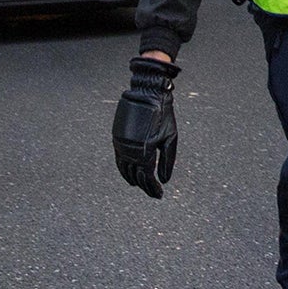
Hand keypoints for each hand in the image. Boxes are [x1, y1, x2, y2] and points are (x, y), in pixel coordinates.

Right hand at [112, 54, 180, 197]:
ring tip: (142, 185)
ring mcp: (121, 144)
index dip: (153, 188)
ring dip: (133, 179)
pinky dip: (124, 169)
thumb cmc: (163, 115)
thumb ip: (167, 161)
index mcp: (144, 151)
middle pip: (135, 176)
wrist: (148, 94)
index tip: (159, 195)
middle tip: (153, 193)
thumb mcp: (170, 138)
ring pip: (124, 170)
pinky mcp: (117, 137)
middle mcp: (130, 150)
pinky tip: (130, 173)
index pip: (147, 178)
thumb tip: (164, 181)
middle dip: (145, 186)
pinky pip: (119, 159)